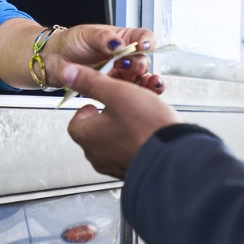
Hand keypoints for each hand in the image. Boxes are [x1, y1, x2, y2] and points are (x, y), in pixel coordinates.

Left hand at [45, 25, 164, 93]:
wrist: (54, 59)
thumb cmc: (71, 42)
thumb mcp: (87, 34)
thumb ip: (103, 38)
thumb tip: (117, 44)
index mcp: (123, 38)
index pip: (143, 38)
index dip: (147, 41)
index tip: (143, 46)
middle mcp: (125, 56)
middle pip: (143, 60)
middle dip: (137, 63)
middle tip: (123, 64)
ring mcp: (121, 73)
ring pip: (139, 78)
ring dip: (140, 81)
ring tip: (131, 81)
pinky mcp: (113, 89)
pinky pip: (127, 93)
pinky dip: (131, 95)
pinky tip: (130, 95)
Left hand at [62, 63, 180, 178]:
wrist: (174, 156)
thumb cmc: (146, 126)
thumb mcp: (117, 93)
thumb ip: (90, 82)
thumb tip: (69, 73)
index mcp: (86, 136)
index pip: (76, 120)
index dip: (89, 106)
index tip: (100, 99)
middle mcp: (96, 154)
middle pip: (95, 129)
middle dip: (109, 114)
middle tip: (123, 104)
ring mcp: (113, 165)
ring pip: (113, 139)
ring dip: (123, 126)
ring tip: (139, 116)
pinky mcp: (131, 170)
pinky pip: (127, 151)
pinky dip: (134, 139)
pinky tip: (148, 130)